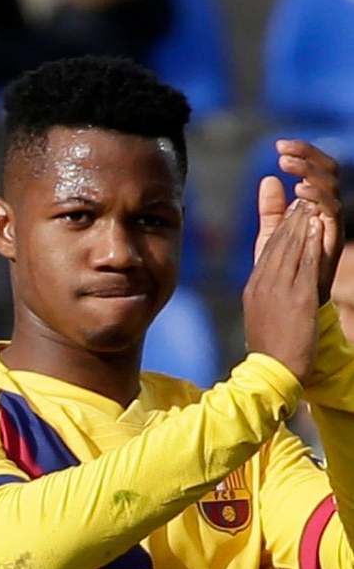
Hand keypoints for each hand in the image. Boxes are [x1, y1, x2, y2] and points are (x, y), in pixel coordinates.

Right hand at [244, 199, 326, 381]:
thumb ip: (266, 296)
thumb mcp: (262, 316)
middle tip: (297, 199)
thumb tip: (266, 284)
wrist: (273, 370)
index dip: (278, 228)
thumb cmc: (271, 348)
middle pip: (277, 245)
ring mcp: (279, 289)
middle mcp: (263, 283)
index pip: (267, 251)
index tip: (287, 212)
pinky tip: (314, 228)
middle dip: (288, 220)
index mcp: (254, 287)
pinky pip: (304, 264)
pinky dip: (309, 243)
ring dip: (299, 225)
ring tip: (307, 206)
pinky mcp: (297, 297)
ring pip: (290, 249)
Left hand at [253, 140, 342, 300]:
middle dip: (310, 159)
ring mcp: (331, 232)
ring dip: (313, 178)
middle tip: (284, 152)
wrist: (288, 313)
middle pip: (330, 176)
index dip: (304, 154)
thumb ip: (271, 211)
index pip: (317, 172)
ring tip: (291, 169)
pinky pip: (332, 220)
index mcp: (314, 210)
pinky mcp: (331, 248)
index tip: (280, 144)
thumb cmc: (283, 276)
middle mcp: (326, 218)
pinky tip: (302, 195)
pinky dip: (319, 204)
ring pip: (332, 195)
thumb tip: (269, 179)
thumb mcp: (272, 237)